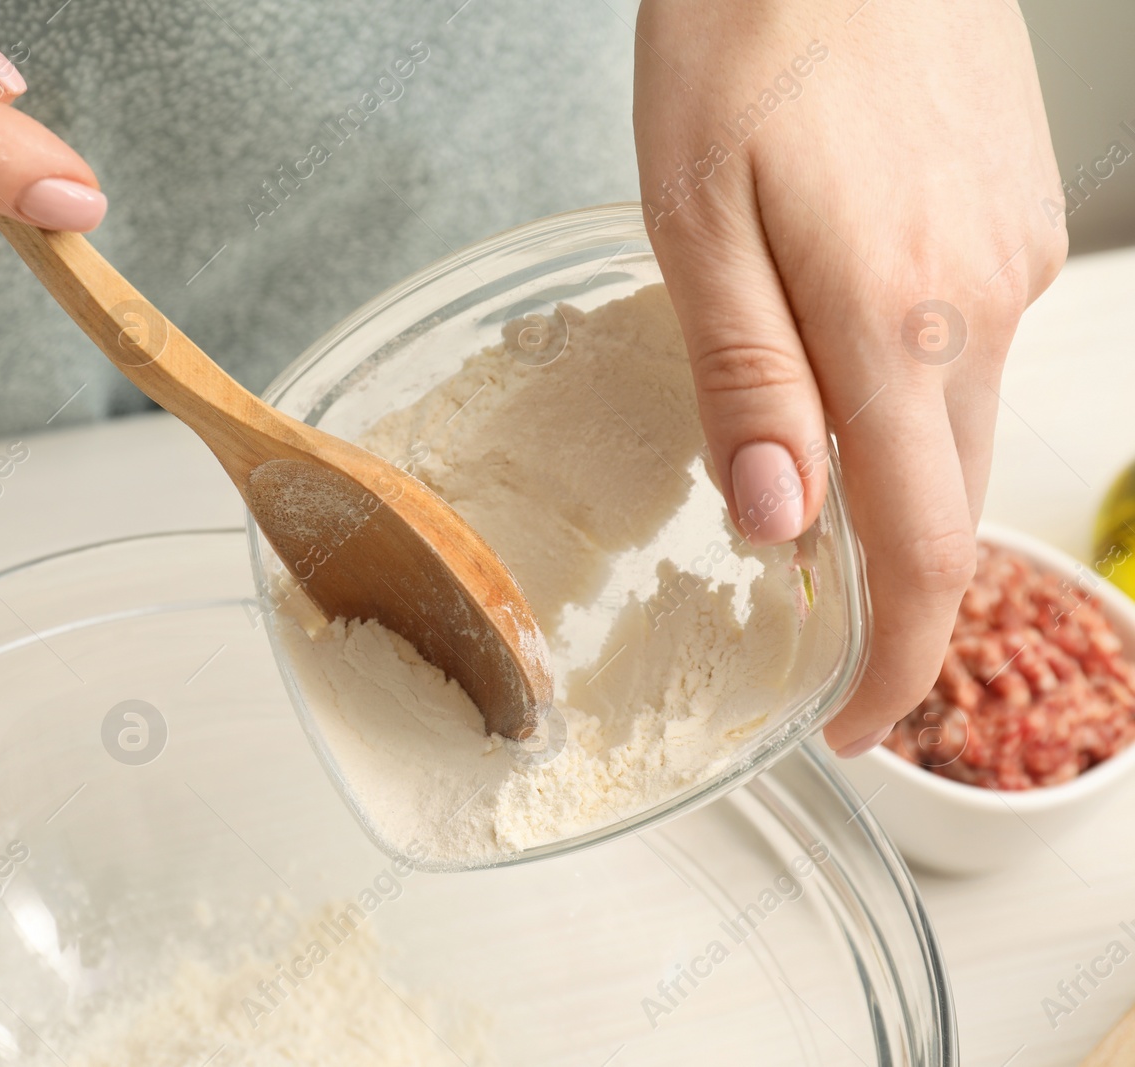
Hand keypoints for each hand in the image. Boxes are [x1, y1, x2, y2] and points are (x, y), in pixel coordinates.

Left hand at [634, 0, 1066, 753]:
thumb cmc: (744, 34)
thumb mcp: (694, 219)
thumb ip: (744, 380)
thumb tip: (777, 524)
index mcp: (893, 321)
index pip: (918, 546)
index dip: (891, 661)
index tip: (853, 725)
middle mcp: (983, 302)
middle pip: (946, 499)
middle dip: (887, 587)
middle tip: (814, 632)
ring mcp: (1014, 255)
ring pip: (960, 423)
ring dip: (894, 479)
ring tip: (806, 482)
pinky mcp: (1015, 214)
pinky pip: (970, 345)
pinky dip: (912, 389)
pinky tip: (850, 353)